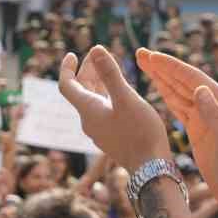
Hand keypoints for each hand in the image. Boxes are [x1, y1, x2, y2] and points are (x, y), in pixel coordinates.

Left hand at [57, 48, 170, 172]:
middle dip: (87, 71)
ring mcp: (100, 130)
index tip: (72, 54)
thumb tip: (95, 49)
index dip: (67, 68)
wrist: (150, 168)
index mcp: (88, 110)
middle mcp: (89, 121)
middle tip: (98, 55)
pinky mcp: (112, 136)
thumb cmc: (140, 132)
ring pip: (93, 101)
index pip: (67, 86)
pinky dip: (107, 95)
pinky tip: (121, 91)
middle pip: (80, 91)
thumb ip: (110, 73)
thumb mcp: (126, 98)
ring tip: (110, 68)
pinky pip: (103, 110)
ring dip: (98, 82)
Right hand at [137, 48, 217, 209]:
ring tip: (144, 63)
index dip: (171, 66)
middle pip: (184, 80)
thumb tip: (200, 89)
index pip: (194, 79)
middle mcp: (216, 104)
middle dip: (162, 66)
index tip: (152, 56)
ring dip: (161, 77)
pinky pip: (179, 106)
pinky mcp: (199, 128)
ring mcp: (206, 116)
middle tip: (141, 53)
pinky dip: (166, 94)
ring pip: (179, 91)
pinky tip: (157, 85)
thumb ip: (215, 116)